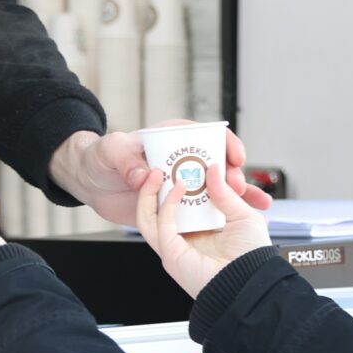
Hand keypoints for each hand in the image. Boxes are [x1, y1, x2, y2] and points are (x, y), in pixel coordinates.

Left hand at [50, 125, 276, 225]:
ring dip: (241, 195)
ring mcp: (182, 183)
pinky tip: (248, 217)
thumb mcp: (110, 152)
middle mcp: (181, 160)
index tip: (235, 157)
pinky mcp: (178, 204)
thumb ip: (126, 160)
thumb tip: (144, 174)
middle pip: (218, 163)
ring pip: (218, 188)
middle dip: (234, 174)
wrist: (92, 183)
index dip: (225, 143)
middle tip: (239, 187)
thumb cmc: (100, 157)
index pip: (206, 135)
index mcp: (171, 138)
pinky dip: (226, 214)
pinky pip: (205, 208)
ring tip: (260, 203)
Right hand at [136, 151, 271, 298]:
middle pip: (159, 209)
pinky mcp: (170, 252)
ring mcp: (174, 247)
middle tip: (164, 165)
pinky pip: (159, 223)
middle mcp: (185, 240)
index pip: (182, 205)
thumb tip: (213, 170)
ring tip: (158, 172)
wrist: (251, 282)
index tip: (183, 165)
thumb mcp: (244, 217)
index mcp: (202, 232)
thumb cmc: (253, 259)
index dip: (179, 184)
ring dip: (149, 193)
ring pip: (148, 216)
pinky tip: (179, 187)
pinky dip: (166, 203)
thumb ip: (226, 194)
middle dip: (158, 186)